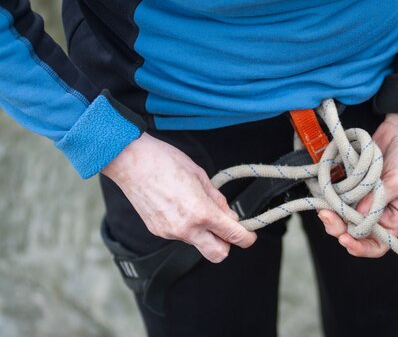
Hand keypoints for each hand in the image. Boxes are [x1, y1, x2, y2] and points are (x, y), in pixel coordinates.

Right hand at [101, 133, 256, 262]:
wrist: (131, 161)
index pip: (233, 235)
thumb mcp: (201, 176)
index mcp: (201, 212)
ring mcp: (170, 232)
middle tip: (227, 228)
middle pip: (217, 254)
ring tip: (196, 206)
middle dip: (227, 244)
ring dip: (205, 233)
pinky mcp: (157, 231)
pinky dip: (187, 227)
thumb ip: (217, 200)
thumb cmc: (165, 161)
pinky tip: (180, 207)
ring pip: (198, 243)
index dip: (247, 237)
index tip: (249, 235)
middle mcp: (186, 228)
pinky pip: (181, 236)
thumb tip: (230, 215)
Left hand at [318, 113, 397, 256]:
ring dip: (332, 213)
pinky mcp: (353, 182)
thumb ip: (378, 198)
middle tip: (327, 216)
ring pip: (344, 215)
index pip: (379, 244)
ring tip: (323, 206)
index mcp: (395, 218)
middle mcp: (378, 211)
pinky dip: (330, 197)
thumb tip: (357, 215)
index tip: (346, 240)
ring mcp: (364, 197)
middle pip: (356, 231)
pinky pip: (339, 195)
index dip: (361, 247)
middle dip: (340, 227)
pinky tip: (324, 193)